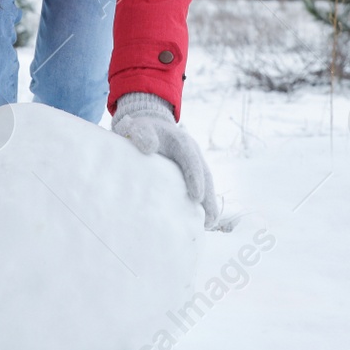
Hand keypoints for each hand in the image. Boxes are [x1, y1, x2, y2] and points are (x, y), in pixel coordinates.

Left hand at [111, 93, 223, 229]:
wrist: (148, 126)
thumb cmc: (141, 129)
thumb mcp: (138, 127)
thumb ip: (142, 134)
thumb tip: (150, 147)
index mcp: (182, 142)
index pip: (191, 160)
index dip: (195, 177)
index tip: (197, 196)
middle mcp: (192, 153)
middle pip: (205, 175)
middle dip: (209, 196)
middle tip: (210, 217)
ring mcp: (193, 164)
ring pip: (206, 183)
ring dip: (209, 203)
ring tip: (210, 224)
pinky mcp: (189, 174)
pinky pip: (200, 188)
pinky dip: (203, 203)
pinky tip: (202, 221)